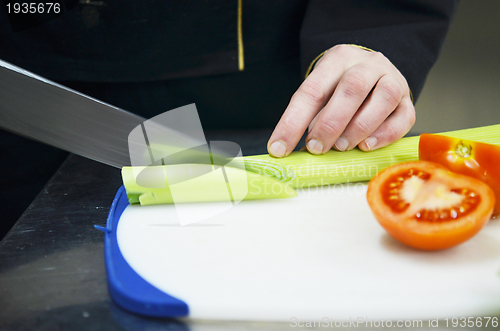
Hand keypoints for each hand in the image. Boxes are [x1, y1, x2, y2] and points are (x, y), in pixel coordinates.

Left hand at [267, 44, 414, 156]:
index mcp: (337, 59)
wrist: (372, 73)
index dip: (293, 122)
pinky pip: (404, 117)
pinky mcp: (407, 100)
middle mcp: (367, 64)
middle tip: (315, 148)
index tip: (279, 148)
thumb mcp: (320, 94)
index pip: (312, 90)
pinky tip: (367, 147)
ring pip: (383, 98)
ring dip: (359, 127)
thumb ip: (308, 118)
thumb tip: (288, 152)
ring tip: (342, 147)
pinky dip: (385, 135)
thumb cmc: (338, 90)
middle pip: (351, 88)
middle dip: (330, 123)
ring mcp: (392, 79)